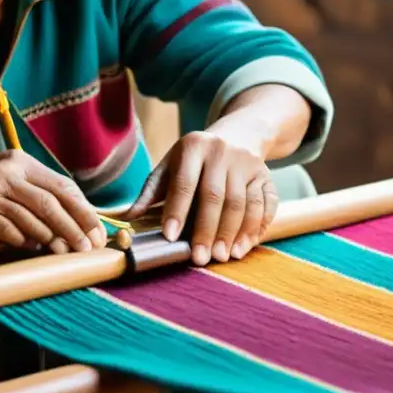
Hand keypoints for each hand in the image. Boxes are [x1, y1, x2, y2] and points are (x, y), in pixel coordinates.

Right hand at [0, 150, 105, 253]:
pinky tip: (33, 249)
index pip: (62, 185)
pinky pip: (9, 230)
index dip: (83, 209)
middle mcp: (7, 172)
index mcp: (21, 162)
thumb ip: (36, 192)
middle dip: (74, 226)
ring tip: (65, 251)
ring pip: (32, 217)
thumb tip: (76, 218)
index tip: (97, 230)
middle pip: (51, 202)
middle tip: (88, 246)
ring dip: (52, 238)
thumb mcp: (8, 178)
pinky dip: (24, 241)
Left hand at [123, 131, 277, 265]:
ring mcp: (247, 162)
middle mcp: (221, 151)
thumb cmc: (195, 159)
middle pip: (216, 196)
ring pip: (243, 202)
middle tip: (201, 258)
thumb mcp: (170, 166)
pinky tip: (244, 246)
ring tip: (222, 256)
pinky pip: (266, 203)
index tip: (171, 237)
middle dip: (207, 230)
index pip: (184, 182)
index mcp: (192, 147)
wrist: (238, 134)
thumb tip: (126, 219)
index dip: (177, 210)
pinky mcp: (266, 175)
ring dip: (234, 233)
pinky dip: (257, 227)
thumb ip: (150, 193)